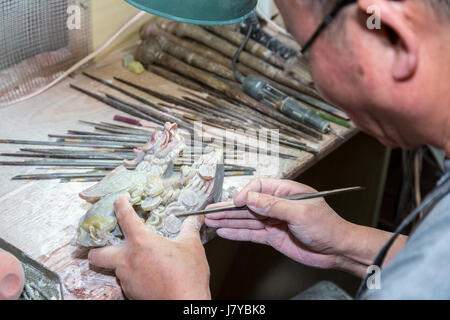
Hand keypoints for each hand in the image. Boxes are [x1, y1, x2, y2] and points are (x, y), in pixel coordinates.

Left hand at [88, 193, 210, 299]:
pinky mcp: (131, 293)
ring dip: (121, 261)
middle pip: (97, 253)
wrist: (185, 306)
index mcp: (141, 242)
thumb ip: (190, 230)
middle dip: (97, 248)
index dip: (120, 203)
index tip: (121, 198)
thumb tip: (195, 220)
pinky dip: (132, 275)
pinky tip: (147, 273)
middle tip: (109, 241)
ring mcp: (127, 279)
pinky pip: (125, 281)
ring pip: (113, 268)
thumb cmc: (187, 278)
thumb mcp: (192, 247)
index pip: (124, 216)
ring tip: (136, 258)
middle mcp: (127, 260)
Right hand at [205, 179, 352, 269]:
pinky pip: (251, 233)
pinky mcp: (272, 235)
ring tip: (210, 220)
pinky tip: (224, 231)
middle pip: (247, 204)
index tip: (236, 202)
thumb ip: (274, 205)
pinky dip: (237, 232)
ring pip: (246, 219)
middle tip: (210, 211)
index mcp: (286, 191)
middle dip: (228, 208)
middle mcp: (277, 204)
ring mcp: (274, 220)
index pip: (258, 187)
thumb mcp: (302, 212)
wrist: (338, 250)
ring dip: (228, 220)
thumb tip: (251, 198)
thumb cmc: (328, 226)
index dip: (245, 194)